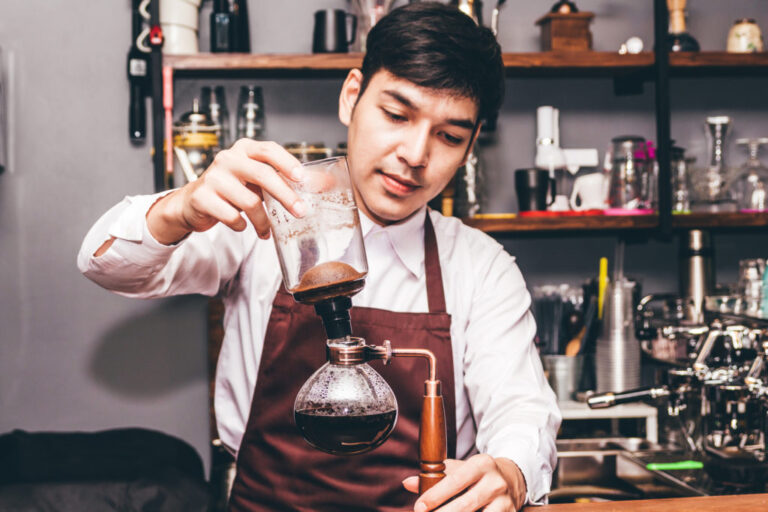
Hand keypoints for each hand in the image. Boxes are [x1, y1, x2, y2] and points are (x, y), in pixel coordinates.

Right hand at [147, 139, 305, 243]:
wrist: (194, 203)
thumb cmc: (233, 189)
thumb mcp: (259, 180)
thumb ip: (288, 179)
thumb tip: (326, 182)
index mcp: (244, 149)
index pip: (269, 150)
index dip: (287, 163)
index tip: (302, 178)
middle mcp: (228, 159)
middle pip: (263, 175)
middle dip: (285, 196)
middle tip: (300, 212)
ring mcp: (213, 177)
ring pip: (249, 201)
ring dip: (263, 220)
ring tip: (266, 230)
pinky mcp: (202, 197)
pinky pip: (232, 216)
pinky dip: (241, 226)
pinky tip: (242, 226)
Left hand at [402, 455, 526, 511]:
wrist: (511, 478)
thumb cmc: (477, 475)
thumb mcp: (459, 469)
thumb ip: (434, 476)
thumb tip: (407, 483)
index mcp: (481, 464)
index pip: (455, 481)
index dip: (436, 495)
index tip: (419, 507)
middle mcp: (495, 482)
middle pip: (466, 504)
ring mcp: (505, 500)